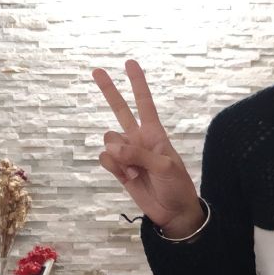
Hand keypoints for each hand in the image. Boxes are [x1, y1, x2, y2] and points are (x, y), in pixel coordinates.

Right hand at [92, 59, 201, 232]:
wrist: (173, 212)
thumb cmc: (177, 186)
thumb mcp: (165, 167)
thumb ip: (139, 155)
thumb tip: (112, 147)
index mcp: (155, 133)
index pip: (144, 103)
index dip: (137, 83)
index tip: (130, 63)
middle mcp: (139, 139)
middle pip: (120, 110)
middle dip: (108, 91)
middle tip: (96, 70)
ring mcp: (128, 154)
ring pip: (109, 140)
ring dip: (118, 155)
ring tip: (135, 170)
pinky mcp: (119, 170)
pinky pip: (105, 159)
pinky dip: (113, 166)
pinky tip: (128, 176)